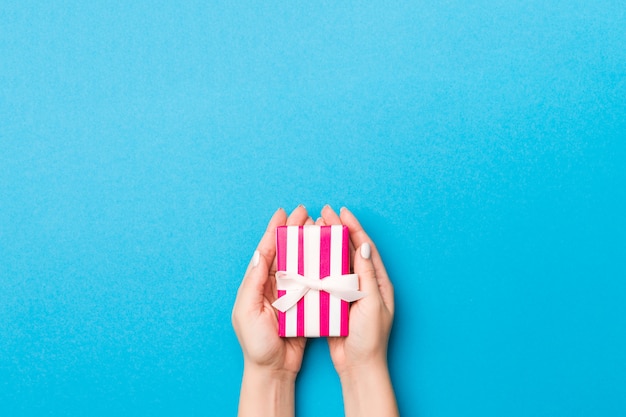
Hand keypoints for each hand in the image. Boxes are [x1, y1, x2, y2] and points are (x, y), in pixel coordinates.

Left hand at [232, 206, 311, 416]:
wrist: (272, 371)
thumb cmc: (255, 345)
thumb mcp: (247, 313)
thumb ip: (253, 283)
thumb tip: (259, 254)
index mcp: (257, 284)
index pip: (266, 251)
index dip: (274, 230)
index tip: (284, 213)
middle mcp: (272, 286)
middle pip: (284, 251)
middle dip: (294, 231)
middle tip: (306, 213)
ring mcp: (289, 295)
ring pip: (299, 262)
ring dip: (308, 245)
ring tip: (319, 228)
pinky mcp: (303, 305)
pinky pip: (311, 281)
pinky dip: (319, 268)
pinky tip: (328, 257)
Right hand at [319, 205, 398, 416]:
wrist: (358, 367)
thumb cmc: (370, 339)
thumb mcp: (372, 304)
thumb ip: (367, 275)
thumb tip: (364, 246)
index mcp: (379, 282)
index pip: (366, 248)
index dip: (354, 228)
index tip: (341, 212)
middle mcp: (366, 284)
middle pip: (351, 251)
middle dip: (338, 231)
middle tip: (324, 214)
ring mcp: (350, 293)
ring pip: (338, 262)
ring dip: (327, 245)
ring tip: (314, 229)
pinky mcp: (337, 302)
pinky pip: (328, 278)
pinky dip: (319, 266)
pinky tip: (308, 257)